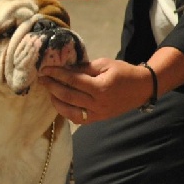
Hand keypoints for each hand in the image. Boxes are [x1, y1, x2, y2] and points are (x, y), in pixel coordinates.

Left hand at [39, 58, 153, 122]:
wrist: (142, 88)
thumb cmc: (124, 72)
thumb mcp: (105, 64)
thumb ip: (84, 68)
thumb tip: (65, 69)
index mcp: (100, 87)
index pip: (73, 80)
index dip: (57, 74)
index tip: (45, 69)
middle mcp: (98, 103)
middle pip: (68, 96)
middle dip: (52, 87)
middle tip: (41, 79)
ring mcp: (98, 114)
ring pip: (70, 111)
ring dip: (56, 101)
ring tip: (49, 91)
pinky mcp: (98, 119)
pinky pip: (78, 119)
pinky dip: (66, 112)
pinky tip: (60, 103)